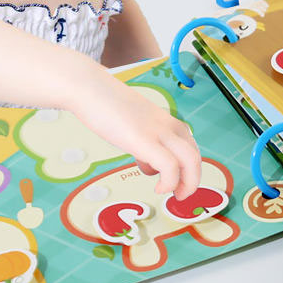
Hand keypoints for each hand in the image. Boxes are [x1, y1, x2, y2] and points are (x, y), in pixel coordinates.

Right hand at [70, 68, 201, 199]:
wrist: (88, 87)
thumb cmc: (104, 105)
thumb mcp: (132, 125)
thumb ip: (144, 141)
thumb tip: (147, 162)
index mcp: (165, 121)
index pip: (190, 146)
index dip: (187, 168)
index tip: (175, 181)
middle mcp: (167, 125)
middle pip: (195, 155)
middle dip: (192, 179)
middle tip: (180, 194)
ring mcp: (157, 132)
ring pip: (191, 159)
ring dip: (188, 183)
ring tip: (174, 194)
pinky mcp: (144, 140)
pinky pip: (170, 166)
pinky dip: (170, 183)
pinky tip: (158, 188)